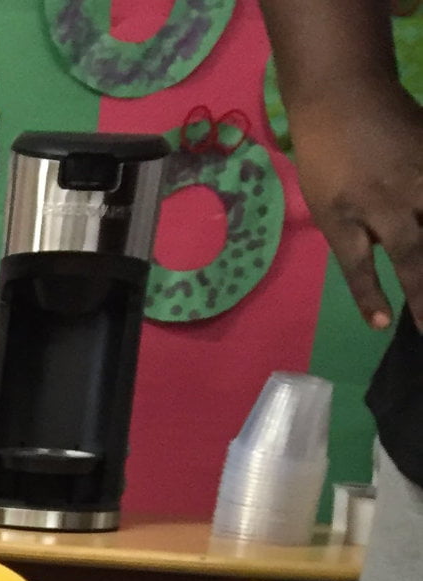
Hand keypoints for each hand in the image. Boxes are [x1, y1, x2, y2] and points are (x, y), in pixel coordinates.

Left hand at [286, 87, 422, 328]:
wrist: (343, 96)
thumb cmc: (327, 157)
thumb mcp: (325, 203)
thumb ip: (356, 235)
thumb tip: (390, 258)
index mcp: (345, 216)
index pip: (359, 266)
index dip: (371, 296)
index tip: (385, 324)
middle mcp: (384, 201)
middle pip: (412, 250)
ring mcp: (417, 177)